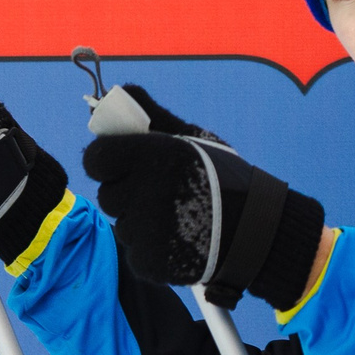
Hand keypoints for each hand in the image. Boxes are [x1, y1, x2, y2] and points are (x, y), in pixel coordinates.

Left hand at [80, 86, 324, 307]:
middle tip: (163, 194)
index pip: (95, 159)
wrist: (258, 230)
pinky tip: (180, 240)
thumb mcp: (194, 138)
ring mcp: (146, 231)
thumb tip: (119, 92)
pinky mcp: (151, 262)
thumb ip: (152, 116)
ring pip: (123, 226)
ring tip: (179, 219)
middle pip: (108, 195)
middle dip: (129, 194)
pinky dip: (153, 251)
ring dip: (142, 223)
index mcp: (152, 156)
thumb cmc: (224, 178)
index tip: (123, 166)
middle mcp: (145, 192)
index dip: (107, 162)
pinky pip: (136, 253)